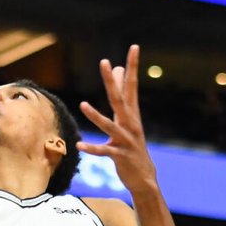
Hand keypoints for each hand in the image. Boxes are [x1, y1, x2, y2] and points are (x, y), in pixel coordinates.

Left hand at [80, 44, 157, 194]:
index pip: (131, 85)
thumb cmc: (132, 145)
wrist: (145, 178)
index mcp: (131, 113)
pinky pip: (105, 151)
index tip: (134, 47)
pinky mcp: (120, 156)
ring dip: (96, 116)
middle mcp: (130, 124)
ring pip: (110, 125)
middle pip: (119, 98)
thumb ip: (122, 95)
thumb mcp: (128, 119)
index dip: (132, 66)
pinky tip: (80, 145)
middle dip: (111, 81)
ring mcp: (126, 140)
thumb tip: (118, 70)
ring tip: (83, 105)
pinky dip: (93, 148)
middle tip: (105, 62)